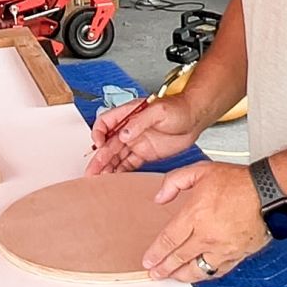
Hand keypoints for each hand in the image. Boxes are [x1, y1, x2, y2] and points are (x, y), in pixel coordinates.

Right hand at [85, 94, 200, 175]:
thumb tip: (124, 133)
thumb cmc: (179, 108)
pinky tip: (113, 178)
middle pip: (108, 143)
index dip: (99, 133)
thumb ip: (140, 121)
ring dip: (106, 166)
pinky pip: (128, 163)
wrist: (195, 118)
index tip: (99, 144)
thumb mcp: (159, 111)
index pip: (105, 122)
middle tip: (92, 171)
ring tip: (97, 178)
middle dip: (99, 157)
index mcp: (129, 114)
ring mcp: (136, 142)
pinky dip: (119, 171)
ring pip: (116, 156)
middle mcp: (129, 128)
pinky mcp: (145, 153)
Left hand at [142, 161, 268, 281]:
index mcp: (195, 215)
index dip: (156, 253)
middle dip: (164, 268)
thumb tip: (159, 197)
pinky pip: (218, 270)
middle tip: (154, 273)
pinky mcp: (237, 254)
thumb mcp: (200, 170)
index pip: (169, 240)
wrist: (269, 193)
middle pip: (179, 258)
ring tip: (172, 276)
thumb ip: (174, 181)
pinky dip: (205, 275)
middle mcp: (207, 235)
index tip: (148, 260)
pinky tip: (199, 274)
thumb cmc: (238, 181)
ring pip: (198, 270)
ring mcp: (223, 248)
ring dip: (182, 276)